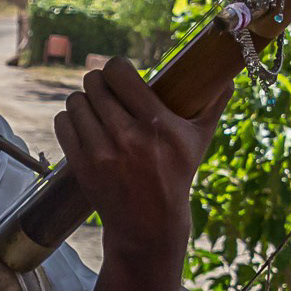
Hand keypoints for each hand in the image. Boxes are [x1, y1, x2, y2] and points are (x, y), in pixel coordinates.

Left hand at [53, 58, 233, 254]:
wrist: (149, 223)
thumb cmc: (177, 175)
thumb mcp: (199, 141)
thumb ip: (213, 105)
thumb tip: (227, 79)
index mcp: (156, 123)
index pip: (118, 72)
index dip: (116, 67)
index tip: (120, 73)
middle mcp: (127, 135)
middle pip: (93, 83)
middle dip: (99, 82)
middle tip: (106, 90)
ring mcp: (101, 152)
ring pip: (75, 101)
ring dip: (83, 101)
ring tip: (95, 108)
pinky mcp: (82, 166)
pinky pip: (63, 123)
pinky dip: (70, 120)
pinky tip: (83, 124)